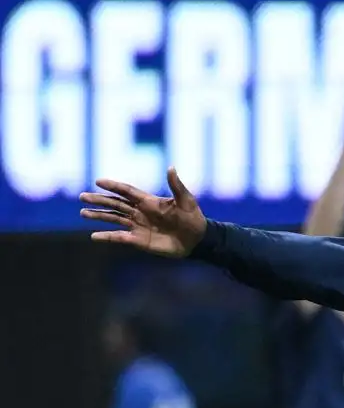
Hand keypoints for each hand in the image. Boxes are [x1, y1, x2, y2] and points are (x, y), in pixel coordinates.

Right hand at [81, 169, 206, 257]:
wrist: (198, 240)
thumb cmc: (193, 218)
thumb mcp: (186, 200)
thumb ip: (176, 186)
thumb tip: (171, 167)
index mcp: (148, 200)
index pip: (126, 191)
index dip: (113, 186)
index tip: (98, 181)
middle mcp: (139, 212)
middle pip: (115, 203)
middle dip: (98, 200)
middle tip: (82, 197)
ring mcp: (138, 226)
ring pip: (113, 219)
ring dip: (98, 216)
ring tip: (83, 213)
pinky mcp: (139, 240)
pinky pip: (119, 238)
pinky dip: (107, 237)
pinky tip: (94, 236)